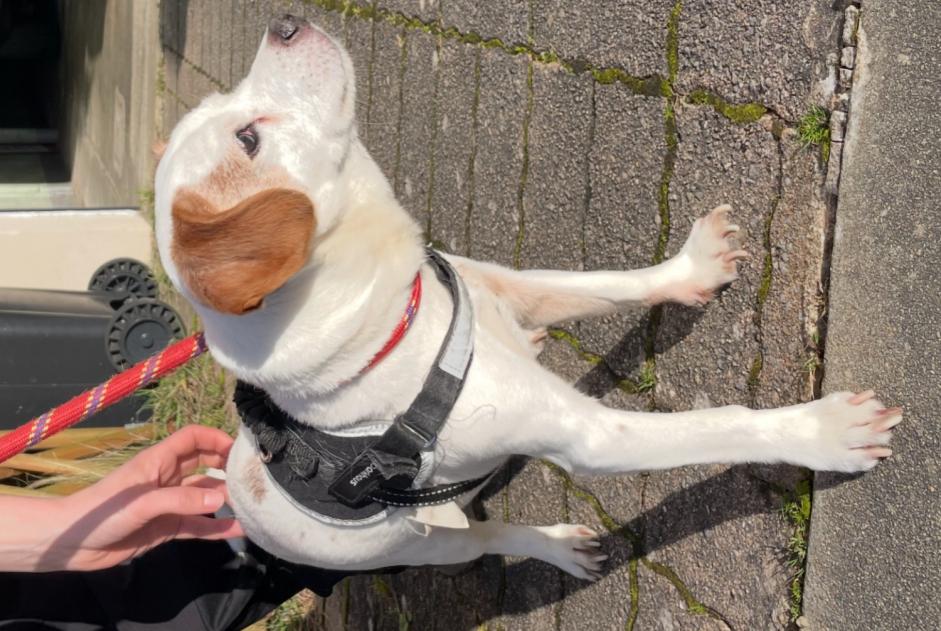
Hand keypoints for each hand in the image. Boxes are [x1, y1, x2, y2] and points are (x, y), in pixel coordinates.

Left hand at [1, 425, 243, 571]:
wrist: (72, 544)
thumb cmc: (103, 511)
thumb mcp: (143, 502)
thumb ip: (182, 500)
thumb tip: (222, 499)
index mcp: (159, 460)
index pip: (193, 438)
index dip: (216, 438)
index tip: (240, 450)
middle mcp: (168, 478)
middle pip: (205, 464)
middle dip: (228, 468)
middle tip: (253, 477)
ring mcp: (169, 503)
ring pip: (205, 497)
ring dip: (227, 499)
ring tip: (253, 504)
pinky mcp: (168, 528)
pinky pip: (199, 525)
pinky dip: (218, 527)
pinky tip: (239, 529)